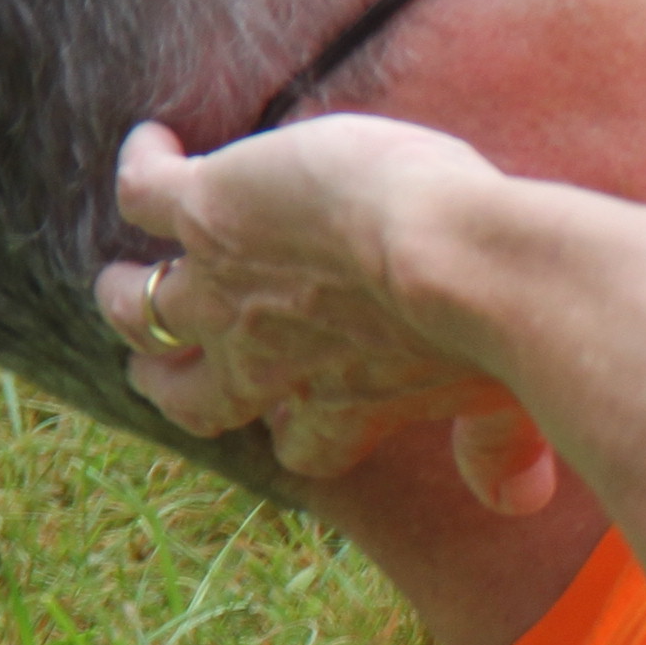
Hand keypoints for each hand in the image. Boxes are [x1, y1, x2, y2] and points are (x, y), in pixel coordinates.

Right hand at [99, 118, 565, 509]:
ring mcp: (228, 286)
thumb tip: (522, 499)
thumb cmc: (498, 329)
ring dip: (128, 297)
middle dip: (170, 382)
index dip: (294, 434)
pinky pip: (143, 195)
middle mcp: (271, 360)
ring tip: (123, 276)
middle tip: (160, 364)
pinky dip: (143, 169)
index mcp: (345, 404)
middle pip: (188, 394)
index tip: (298, 422)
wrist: (461, 262)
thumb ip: (499, 448)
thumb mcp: (501, 403)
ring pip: (139, 306)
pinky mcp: (209, 211)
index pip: (301, 446)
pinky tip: (154, 145)